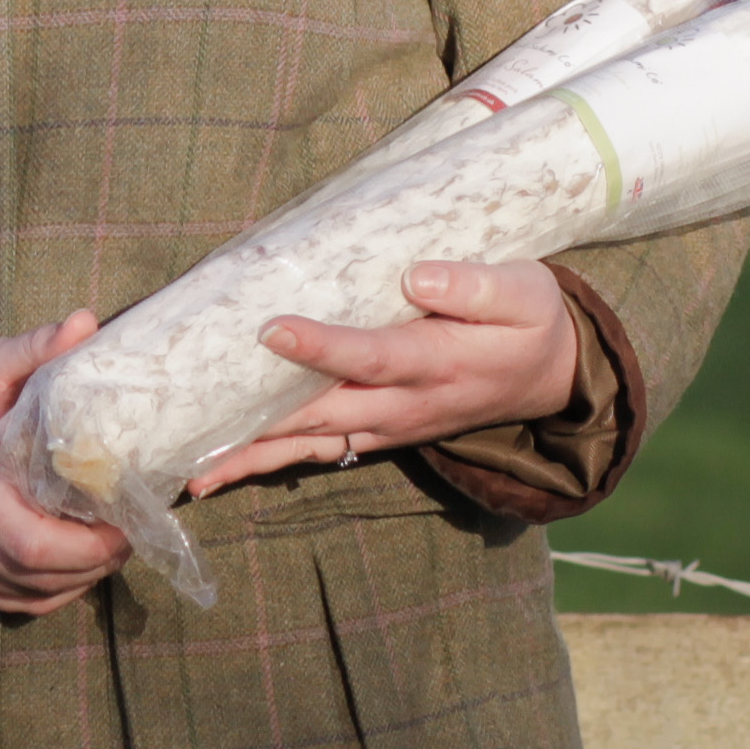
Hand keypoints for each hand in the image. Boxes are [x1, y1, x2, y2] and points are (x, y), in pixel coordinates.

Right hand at [0, 312, 116, 616]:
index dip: (88, 548)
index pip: (33, 543)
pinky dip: (38, 595)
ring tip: (104, 556)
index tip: (126, 527)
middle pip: (30, 576)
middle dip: (89, 568)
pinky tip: (67, 574)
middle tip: (126, 541)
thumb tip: (89, 321)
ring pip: (17, 596)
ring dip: (69, 585)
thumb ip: (38, 346)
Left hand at [188, 261, 579, 493]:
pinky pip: (320, 450)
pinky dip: (271, 461)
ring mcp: (390, 425)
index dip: (322, 347)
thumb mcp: (523, 292)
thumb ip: (474, 287)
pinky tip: (223, 470)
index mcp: (437, 362)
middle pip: (323, 415)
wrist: (554, 376)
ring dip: (254, 457)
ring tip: (195, 472)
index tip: (273, 330)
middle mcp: (406, 404)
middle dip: (260, 422)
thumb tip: (416, 276)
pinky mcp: (380, 431)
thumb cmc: (531, 322)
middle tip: (199, 423)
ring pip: (312, 444)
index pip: (371, 356)